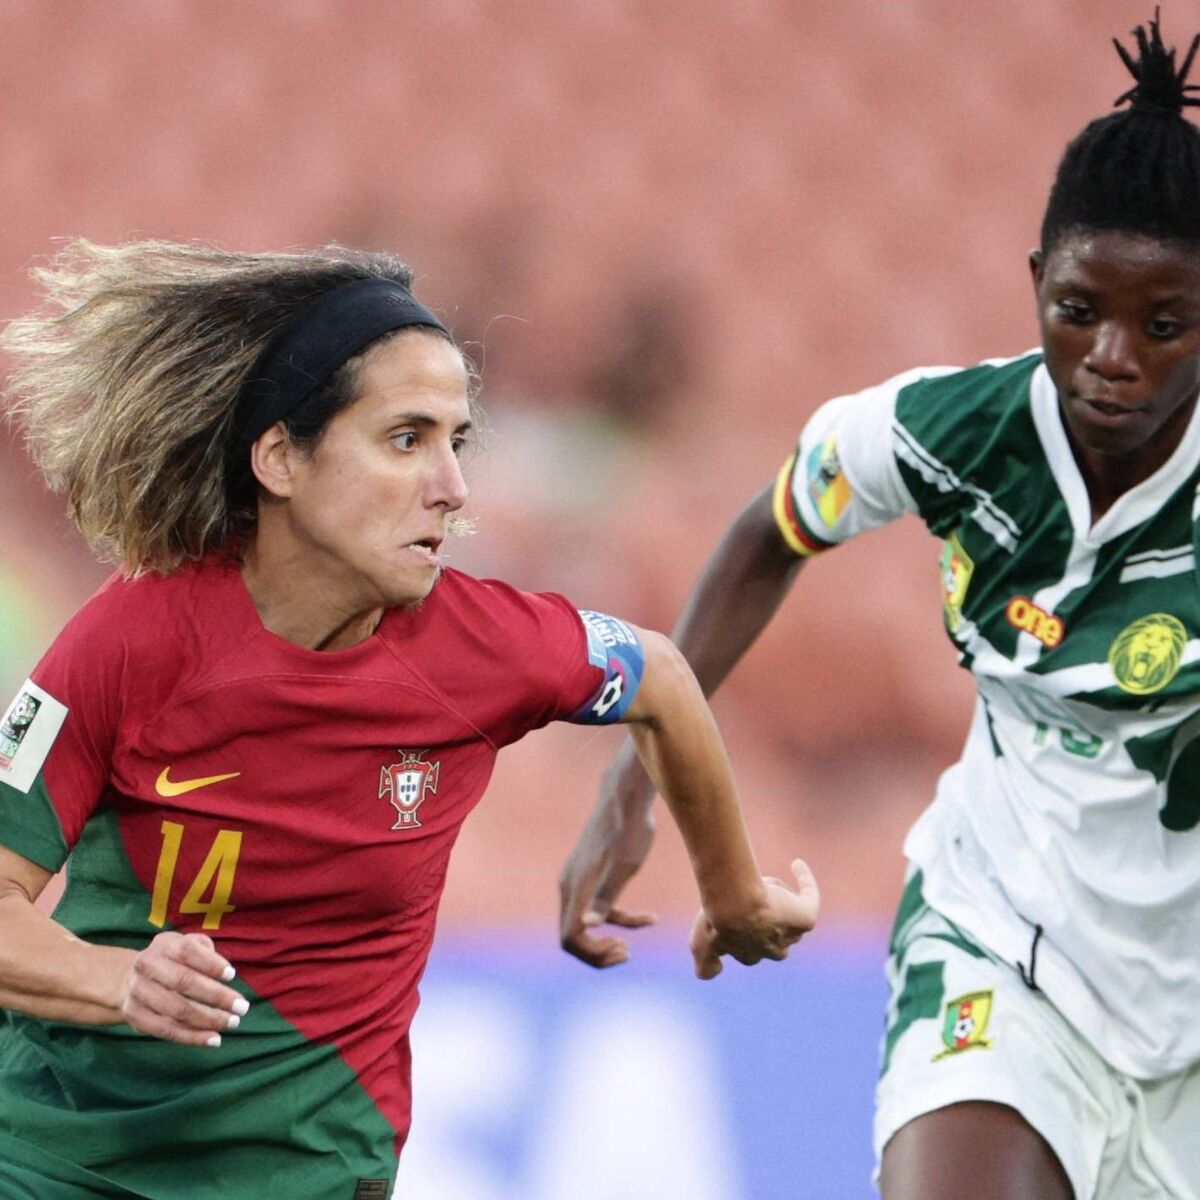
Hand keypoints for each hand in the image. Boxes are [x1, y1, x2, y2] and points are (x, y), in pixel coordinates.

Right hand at [119, 931, 247, 1046]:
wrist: (132, 977)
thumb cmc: (175, 960)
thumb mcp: (189, 946)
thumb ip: (206, 952)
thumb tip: (225, 974)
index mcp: (163, 944)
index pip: (187, 951)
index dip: (211, 963)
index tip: (232, 975)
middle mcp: (145, 965)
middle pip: (182, 981)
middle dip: (216, 996)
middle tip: (242, 1007)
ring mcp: (136, 991)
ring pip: (175, 1010)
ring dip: (208, 1019)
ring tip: (233, 1023)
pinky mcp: (133, 1015)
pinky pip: (166, 1030)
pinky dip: (192, 1037)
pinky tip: (214, 1039)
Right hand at [558, 746, 657, 967]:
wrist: (626, 797)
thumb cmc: (629, 829)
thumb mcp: (625, 865)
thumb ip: (606, 897)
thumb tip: (588, 925)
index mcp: (577, 887)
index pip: (570, 938)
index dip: (593, 955)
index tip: (624, 950)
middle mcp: (569, 885)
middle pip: (571, 936)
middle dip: (597, 951)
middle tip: (627, 953)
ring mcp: (576, 879)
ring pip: (582, 924)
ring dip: (605, 938)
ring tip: (631, 946)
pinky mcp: (587, 873)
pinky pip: (594, 906)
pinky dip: (617, 918)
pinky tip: (650, 918)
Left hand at [690, 859, 819, 979]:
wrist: (734, 903)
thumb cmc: (716, 919)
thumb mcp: (701, 944)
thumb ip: (704, 962)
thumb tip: (709, 976)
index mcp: (750, 956)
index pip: (752, 950)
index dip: (745, 933)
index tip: (737, 913)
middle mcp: (774, 951)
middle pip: (778, 937)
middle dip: (770, 921)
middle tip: (758, 897)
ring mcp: (792, 935)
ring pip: (790, 917)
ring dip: (780, 897)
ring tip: (765, 882)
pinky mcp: (806, 919)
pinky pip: (810, 897)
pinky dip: (806, 881)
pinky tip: (796, 865)